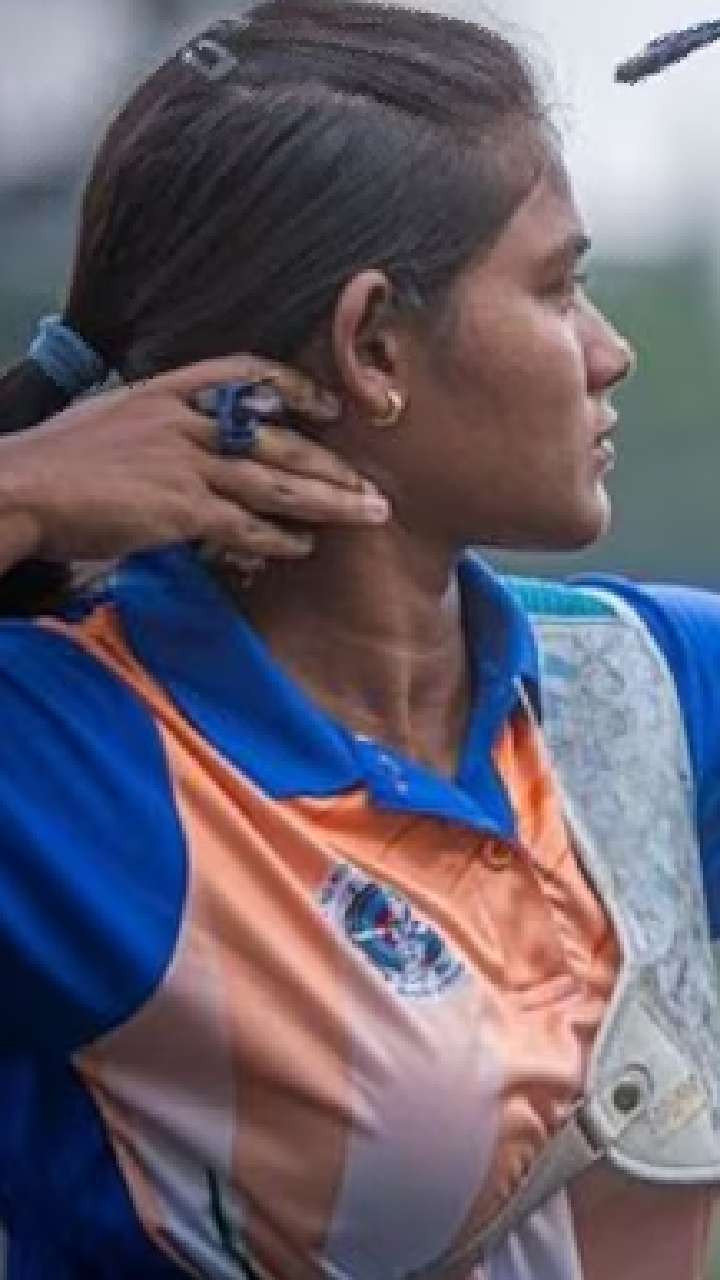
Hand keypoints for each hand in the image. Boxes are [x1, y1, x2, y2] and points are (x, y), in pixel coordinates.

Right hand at [0, 355, 389, 570]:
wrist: (16, 486)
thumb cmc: (51, 463)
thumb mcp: (106, 422)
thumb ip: (152, 428)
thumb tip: (173, 446)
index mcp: (164, 391)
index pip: (244, 373)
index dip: (294, 387)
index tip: (327, 406)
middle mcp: (183, 420)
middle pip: (277, 435)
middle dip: (331, 461)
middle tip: (372, 483)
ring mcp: (184, 462)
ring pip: (275, 478)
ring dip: (327, 498)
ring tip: (367, 513)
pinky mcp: (179, 507)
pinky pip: (244, 522)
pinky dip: (277, 536)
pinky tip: (302, 547)